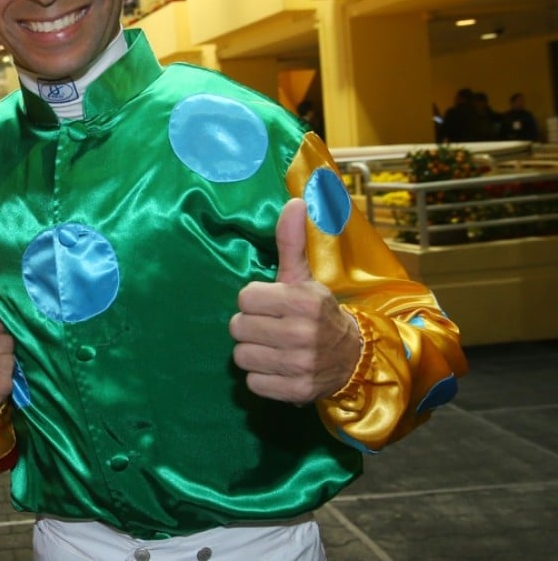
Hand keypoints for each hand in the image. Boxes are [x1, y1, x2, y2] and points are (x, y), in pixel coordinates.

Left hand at [228, 198, 361, 404]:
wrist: (354, 359)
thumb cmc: (317, 312)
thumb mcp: (305, 277)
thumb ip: (291, 241)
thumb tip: (295, 200)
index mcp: (305, 300)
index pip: (244, 298)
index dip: (254, 301)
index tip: (271, 304)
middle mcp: (303, 333)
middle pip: (238, 328)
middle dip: (250, 327)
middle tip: (271, 327)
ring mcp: (301, 365)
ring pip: (242, 356)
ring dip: (254, 353)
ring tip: (273, 348)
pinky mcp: (296, 392)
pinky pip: (253, 383)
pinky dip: (261, 378)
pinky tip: (278, 368)